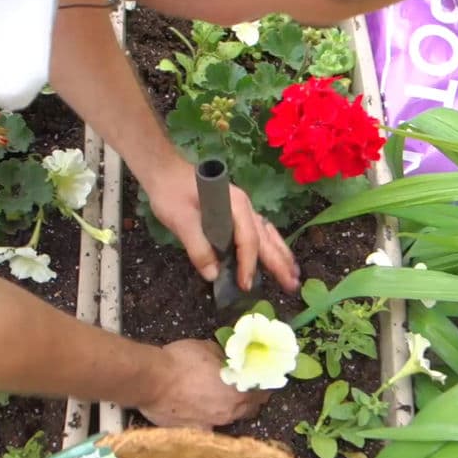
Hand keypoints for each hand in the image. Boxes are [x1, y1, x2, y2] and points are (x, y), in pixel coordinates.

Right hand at [138, 339, 270, 429]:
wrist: (152, 380)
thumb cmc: (181, 361)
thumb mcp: (208, 348)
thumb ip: (224, 358)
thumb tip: (227, 360)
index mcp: (239, 390)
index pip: (264, 392)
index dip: (265, 385)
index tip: (263, 381)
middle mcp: (230, 412)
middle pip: (251, 409)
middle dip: (252, 400)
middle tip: (247, 390)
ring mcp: (213, 425)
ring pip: (231, 420)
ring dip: (232, 411)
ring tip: (223, 400)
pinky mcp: (194, 433)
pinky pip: (208, 430)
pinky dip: (208, 422)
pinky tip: (202, 415)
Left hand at [146, 161, 300, 292]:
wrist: (164, 172)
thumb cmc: (171, 192)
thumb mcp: (180, 219)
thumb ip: (197, 247)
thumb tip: (213, 275)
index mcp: (234, 204)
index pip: (247, 239)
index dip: (248, 264)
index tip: (246, 285)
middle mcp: (244, 207)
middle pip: (266, 238)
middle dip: (280, 262)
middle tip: (292, 285)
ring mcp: (242, 211)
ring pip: (267, 235)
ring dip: (281, 255)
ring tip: (293, 274)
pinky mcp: (236, 215)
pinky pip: (259, 233)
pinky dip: (271, 247)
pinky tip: (277, 258)